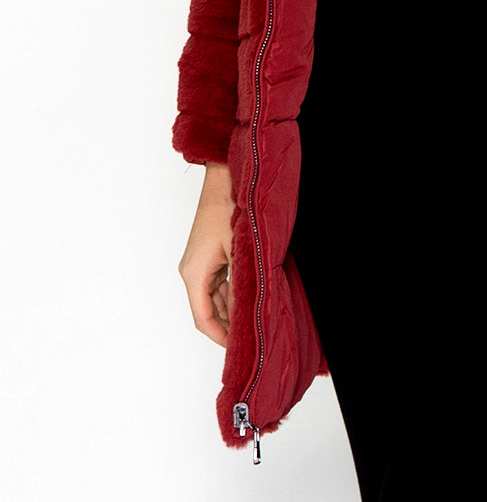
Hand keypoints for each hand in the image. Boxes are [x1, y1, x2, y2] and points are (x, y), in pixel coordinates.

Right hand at [179, 162, 234, 346]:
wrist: (225, 178)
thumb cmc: (229, 210)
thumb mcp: (239, 254)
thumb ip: (239, 288)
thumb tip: (243, 317)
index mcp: (194, 274)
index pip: (203, 319)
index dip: (221, 337)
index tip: (239, 349)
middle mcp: (193, 272)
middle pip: (208, 310)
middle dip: (228, 324)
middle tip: (251, 336)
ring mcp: (200, 263)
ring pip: (215, 297)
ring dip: (232, 307)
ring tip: (253, 318)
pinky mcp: (209, 254)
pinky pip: (219, 282)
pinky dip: (232, 292)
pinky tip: (248, 296)